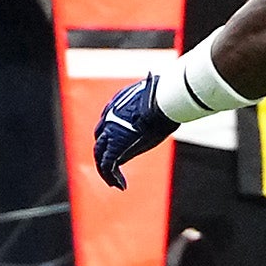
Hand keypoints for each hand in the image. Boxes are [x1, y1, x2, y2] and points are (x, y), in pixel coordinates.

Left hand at [91, 75, 177, 190]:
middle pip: (102, 140)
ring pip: (100, 155)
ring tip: (115, 183)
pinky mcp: (114, 147)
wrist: (160, 102)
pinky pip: (107, 165)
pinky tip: (122, 185)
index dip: (113, 136)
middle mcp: (108, 118)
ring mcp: (109, 133)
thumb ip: (152, 92)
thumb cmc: (164, 94)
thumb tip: (157, 80)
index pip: (109, 123)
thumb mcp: (156, 91)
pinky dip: (111, 177)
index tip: (124, 146)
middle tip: (113, 167)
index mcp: (116, 104)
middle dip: (106, 154)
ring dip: (106, 171)